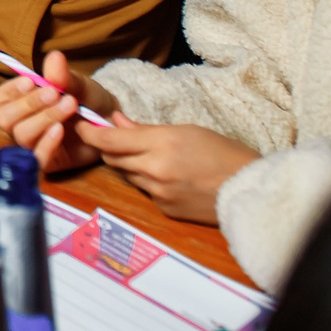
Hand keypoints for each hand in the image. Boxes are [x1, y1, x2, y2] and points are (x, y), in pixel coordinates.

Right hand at [0, 51, 119, 171]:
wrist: (110, 123)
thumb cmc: (86, 100)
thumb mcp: (76, 84)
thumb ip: (62, 75)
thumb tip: (54, 57)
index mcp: (14, 103)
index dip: (6, 92)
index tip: (31, 81)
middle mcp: (18, 125)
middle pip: (3, 119)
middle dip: (28, 104)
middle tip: (55, 93)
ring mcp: (32, 145)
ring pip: (20, 135)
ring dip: (43, 118)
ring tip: (69, 105)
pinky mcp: (48, 162)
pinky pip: (37, 158)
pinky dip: (46, 144)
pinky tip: (60, 130)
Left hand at [79, 116, 258, 223]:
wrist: (249, 190)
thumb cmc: (222, 153)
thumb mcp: (186, 131)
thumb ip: (145, 129)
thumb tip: (116, 121)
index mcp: (161, 144)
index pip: (110, 139)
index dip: (90, 132)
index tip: (81, 125)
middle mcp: (155, 170)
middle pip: (113, 158)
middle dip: (108, 147)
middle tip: (112, 138)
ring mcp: (158, 193)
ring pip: (127, 175)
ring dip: (128, 164)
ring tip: (149, 156)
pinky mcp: (164, 209)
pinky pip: (144, 191)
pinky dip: (146, 181)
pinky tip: (166, 176)